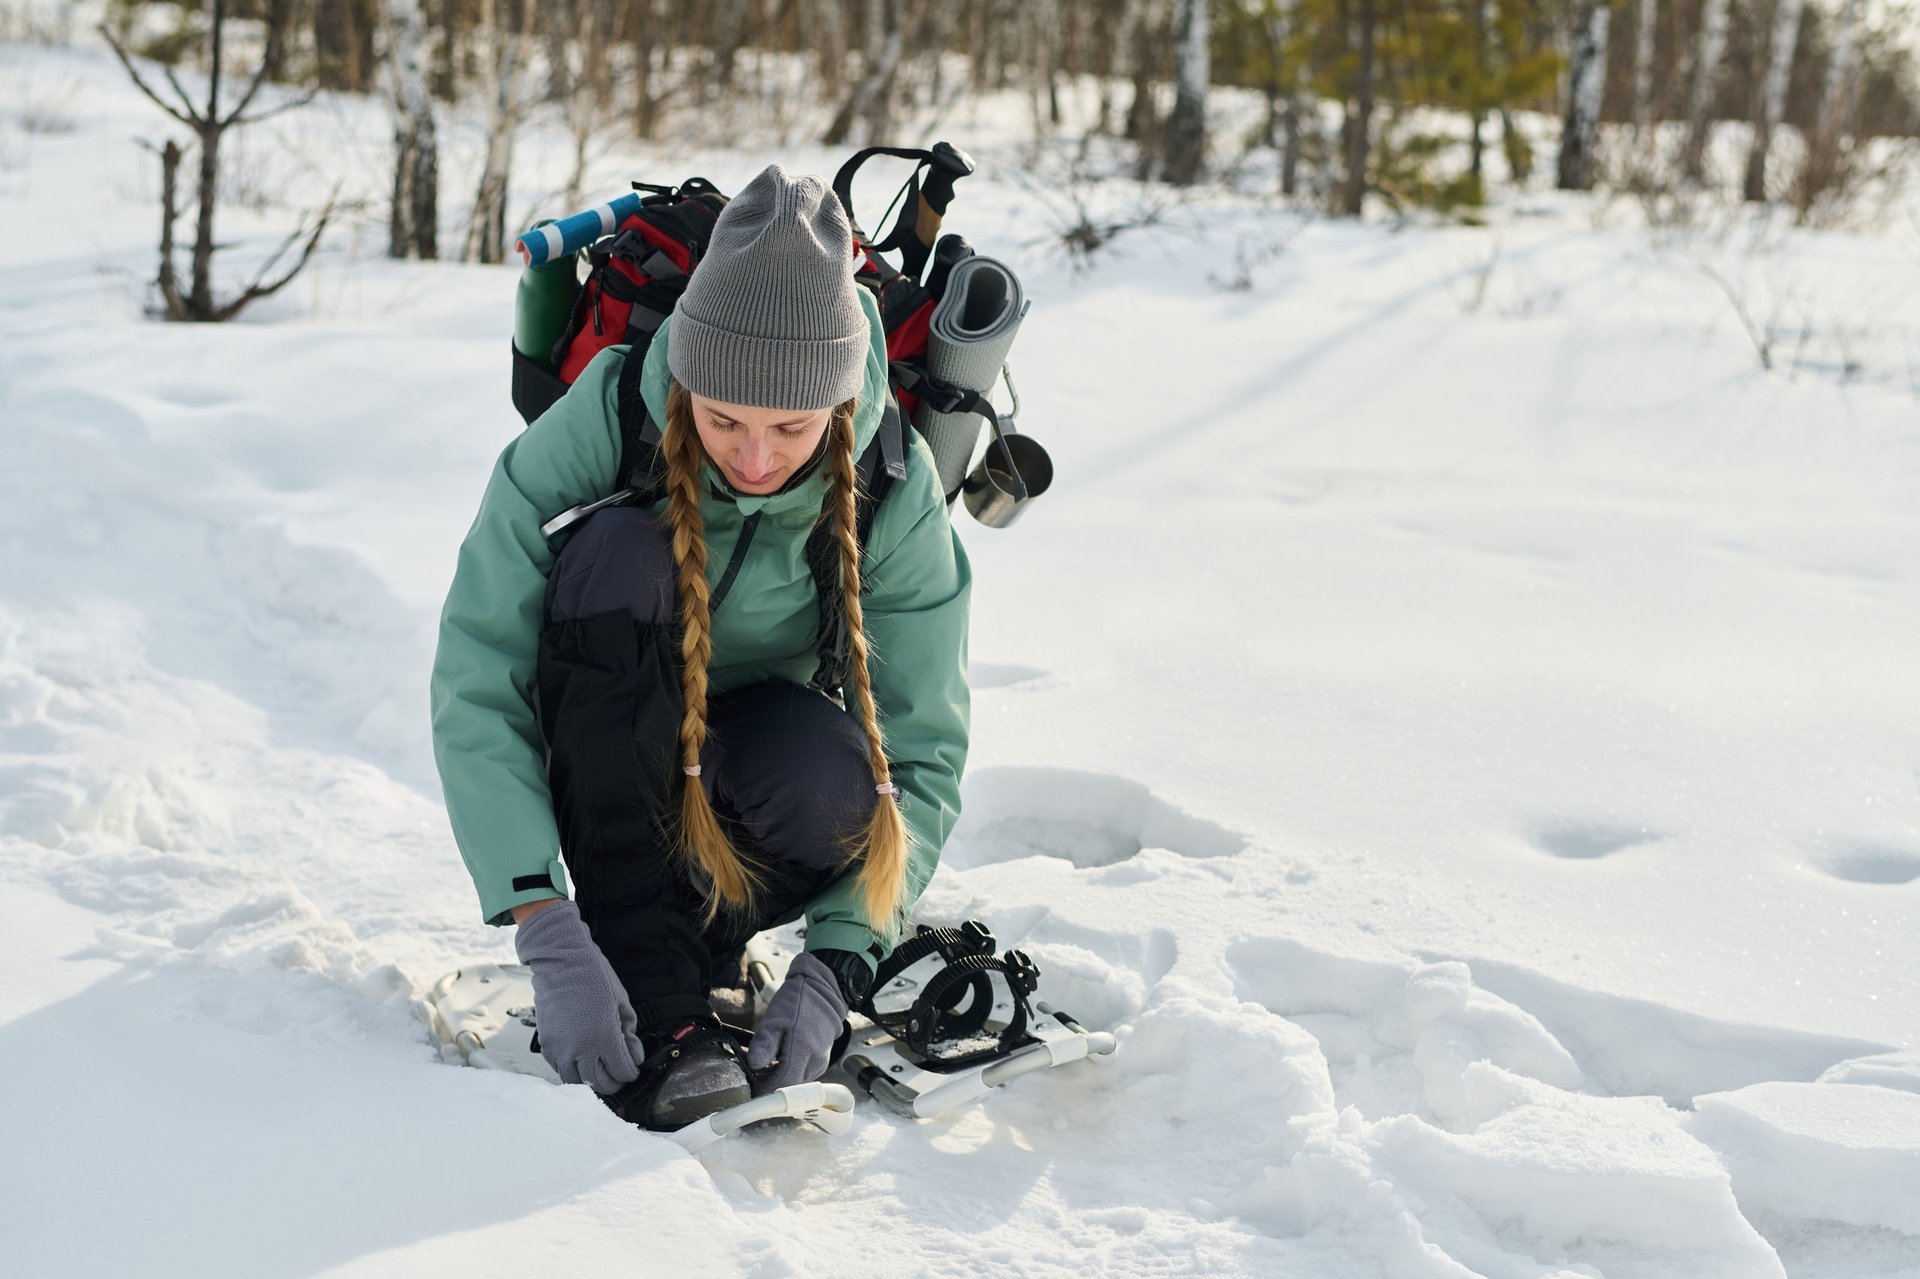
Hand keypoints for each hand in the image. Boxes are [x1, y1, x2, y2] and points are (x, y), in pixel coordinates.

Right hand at [512, 899, 645, 1093]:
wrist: (562, 963)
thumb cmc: (596, 978)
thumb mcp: (623, 1004)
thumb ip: (630, 1035)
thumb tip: (635, 1057)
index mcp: (605, 1038)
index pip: (622, 1072)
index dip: (630, 1074)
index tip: (632, 1069)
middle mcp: (581, 1049)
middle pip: (599, 1084)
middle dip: (613, 1082)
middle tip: (617, 1074)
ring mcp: (560, 1048)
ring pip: (576, 1082)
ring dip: (590, 1080)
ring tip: (598, 1070)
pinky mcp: (545, 1044)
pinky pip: (558, 1069)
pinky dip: (571, 1069)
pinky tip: (579, 1060)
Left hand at [747, 951, 850, 1093]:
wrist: (822, 990)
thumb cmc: (797, 1001)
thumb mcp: (774, 1018)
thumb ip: (764, 1044)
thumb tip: (753, 1066)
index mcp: (803, 1051)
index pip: (782, 1085)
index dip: (764, 1090)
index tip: (750, 1086)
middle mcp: (815, 1061)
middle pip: (789, 1086)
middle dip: (770, 1083)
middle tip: (754, 1073)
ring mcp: (821, 1062)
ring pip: (796, 1082)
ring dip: (780, 1078)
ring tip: (767, 1063)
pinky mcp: (822, 1060)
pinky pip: (803, 1074)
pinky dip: (790, 1071)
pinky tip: (780, 1059)